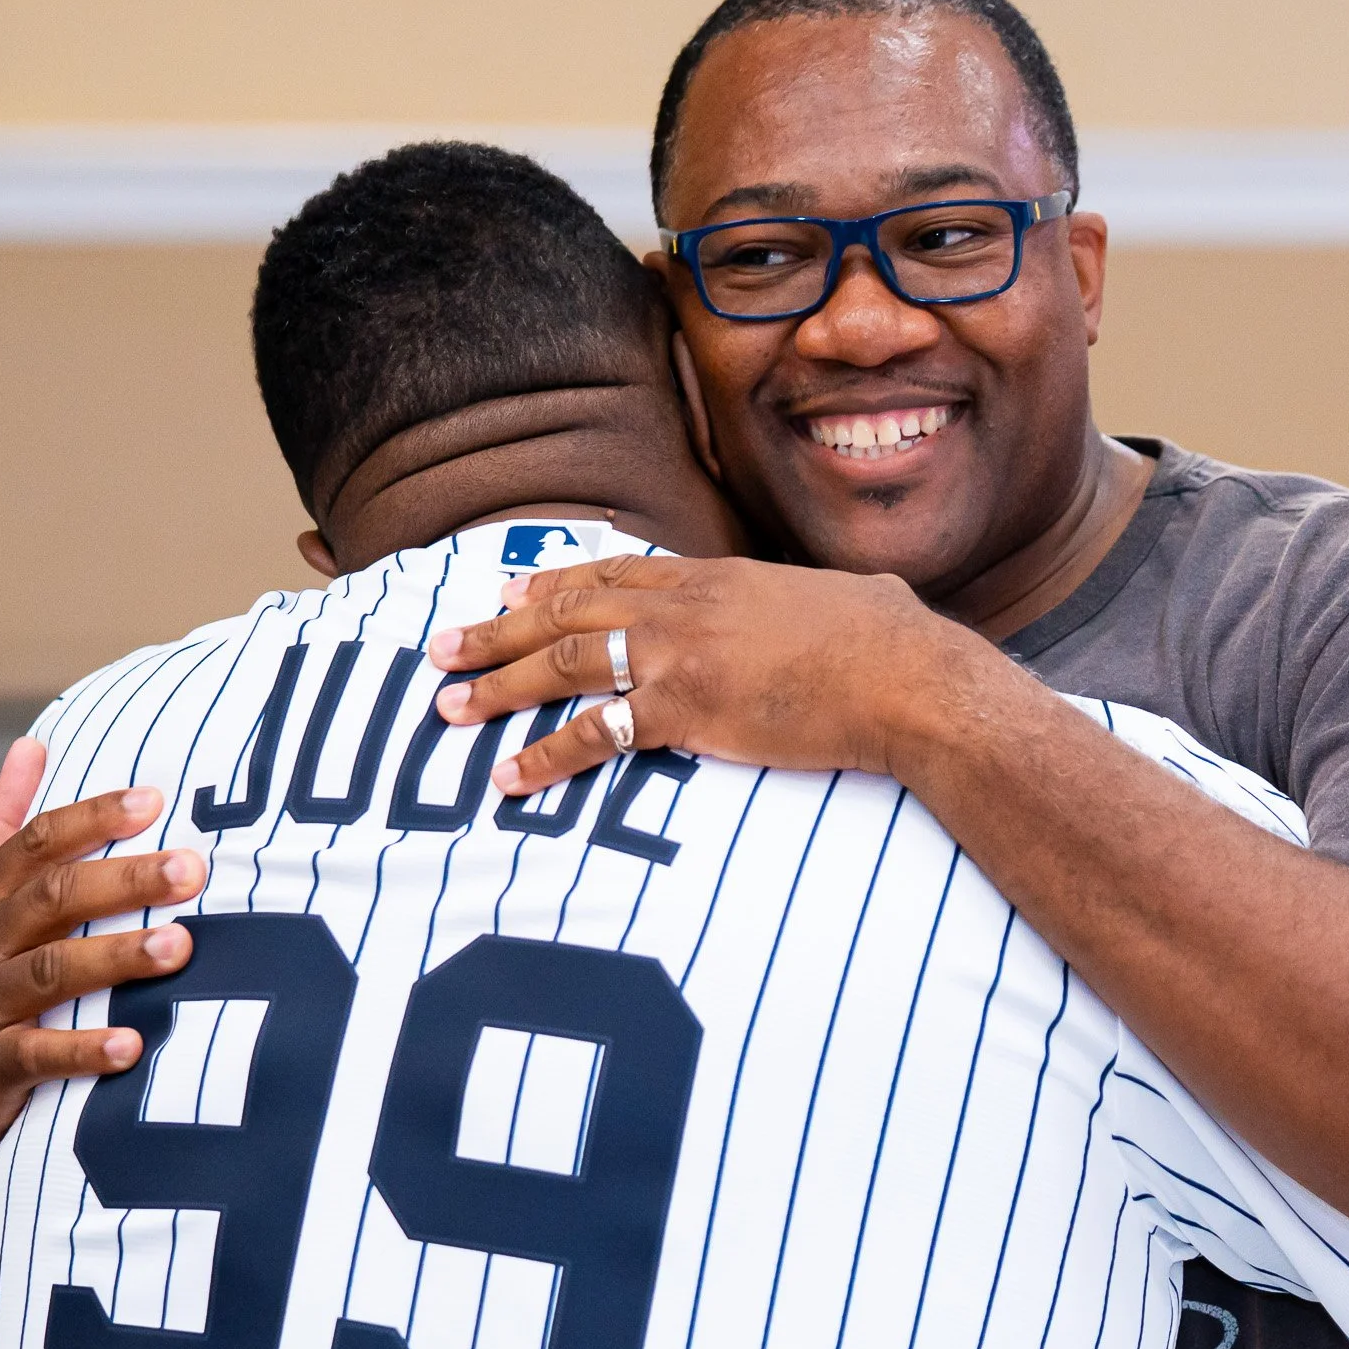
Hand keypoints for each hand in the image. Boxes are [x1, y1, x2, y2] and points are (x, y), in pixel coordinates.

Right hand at [0, 737, 204, 1275]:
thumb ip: (1, 827)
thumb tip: (33, 744)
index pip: (35, 844)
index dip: (93, 818)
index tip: (155, 799)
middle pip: (53, 899)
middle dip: (126, 880)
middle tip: (193, 868)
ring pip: (50, 971)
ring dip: (118, 957)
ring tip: (181, 946)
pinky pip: (36, 1056)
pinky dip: (83, 1050)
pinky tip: (132, 1046)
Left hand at [426, 554, 975, 794]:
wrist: (907, 679)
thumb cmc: (895, 644)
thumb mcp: (853, 598)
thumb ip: (830, 599)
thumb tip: (872, 596)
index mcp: (718, 576)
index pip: (614, 573)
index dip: (553, 585)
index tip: (507, 595)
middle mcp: (684, 607)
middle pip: (567, 611)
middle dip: (496, 631)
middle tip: (441, 647)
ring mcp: (681, 655)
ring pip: (563, 663)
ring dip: (498, 686)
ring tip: (447, 707)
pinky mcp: (687, 710)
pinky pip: (596, 735)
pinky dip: (544, 756)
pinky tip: (508, 776)